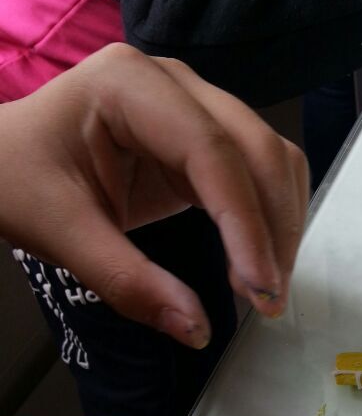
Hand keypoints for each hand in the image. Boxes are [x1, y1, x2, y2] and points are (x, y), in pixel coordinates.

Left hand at [0, 44, 308, 349]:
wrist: (4, 163)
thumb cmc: (17, 182)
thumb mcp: (59, 233)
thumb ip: (128, 282)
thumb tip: (196, 330)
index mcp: (129, 85)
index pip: (212, 152)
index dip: (246, 223)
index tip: (260, 287)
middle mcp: (175, 85)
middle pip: (257, 149)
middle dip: (273, 227)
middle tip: (268, 300)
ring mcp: (194, 107)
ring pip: (270, 159)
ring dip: (280, 225)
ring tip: (265, 288)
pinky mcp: (203, 139)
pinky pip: (257, 174)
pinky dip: (267, 220)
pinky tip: (255, 263)